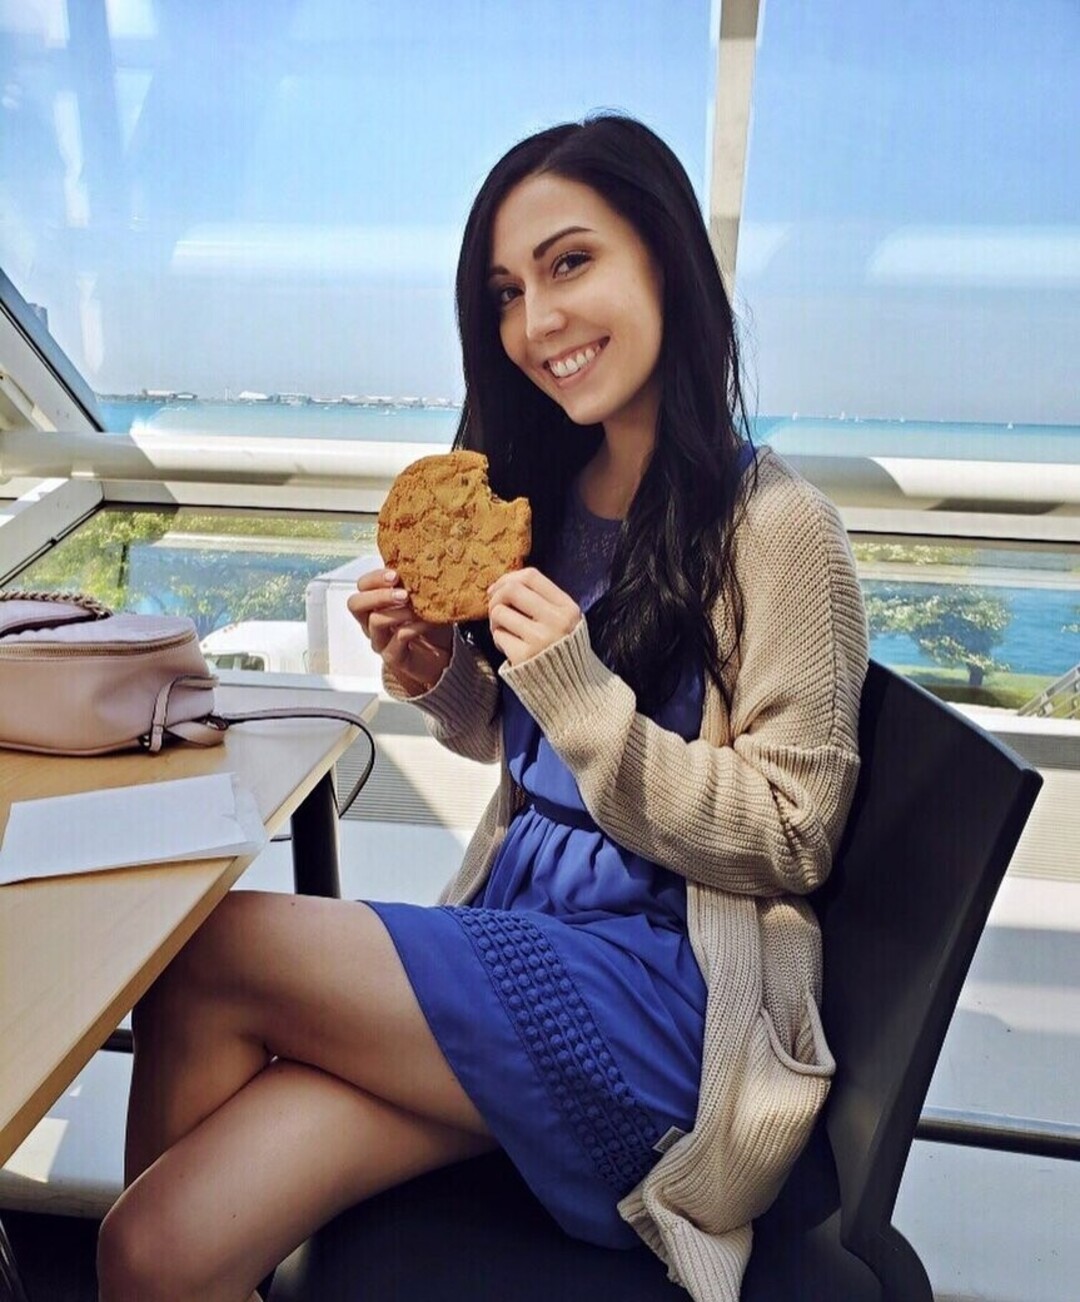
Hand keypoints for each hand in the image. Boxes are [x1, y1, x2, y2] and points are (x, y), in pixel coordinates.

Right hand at [347, 568, 452, 693]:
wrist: (440, 659)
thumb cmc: (428, 627)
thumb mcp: (423, 601)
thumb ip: (416, 585)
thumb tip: (424, 559)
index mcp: (375, 605)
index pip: (362, 586)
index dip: (375, 578)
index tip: (395, 574)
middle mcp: (371, 623)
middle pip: (356, 604)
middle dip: (378, 595)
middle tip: (403, 593)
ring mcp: (380, 641)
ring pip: (375, 621)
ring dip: (397, 611)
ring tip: (416, 607)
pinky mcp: (393, 658)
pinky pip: (397, 640)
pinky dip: (412, 627)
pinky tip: (426, 622)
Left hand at [487, 567, 580, 667]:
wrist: (574, 691)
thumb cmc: (563, 652)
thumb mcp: (567, 622)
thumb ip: (543, 602)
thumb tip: (502, 585)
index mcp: (567, 608)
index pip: (532, 576)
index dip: (509, 578)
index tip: (498, 588)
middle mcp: (555, 621)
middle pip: (512, 590)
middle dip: (496, 597)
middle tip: (496, 609)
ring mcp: (539, 639)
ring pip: (500, 612)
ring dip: (495, 621)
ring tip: (505, 632)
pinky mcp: (523, 657)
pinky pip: (499, 636)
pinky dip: (499, 640)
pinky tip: (510, 649)